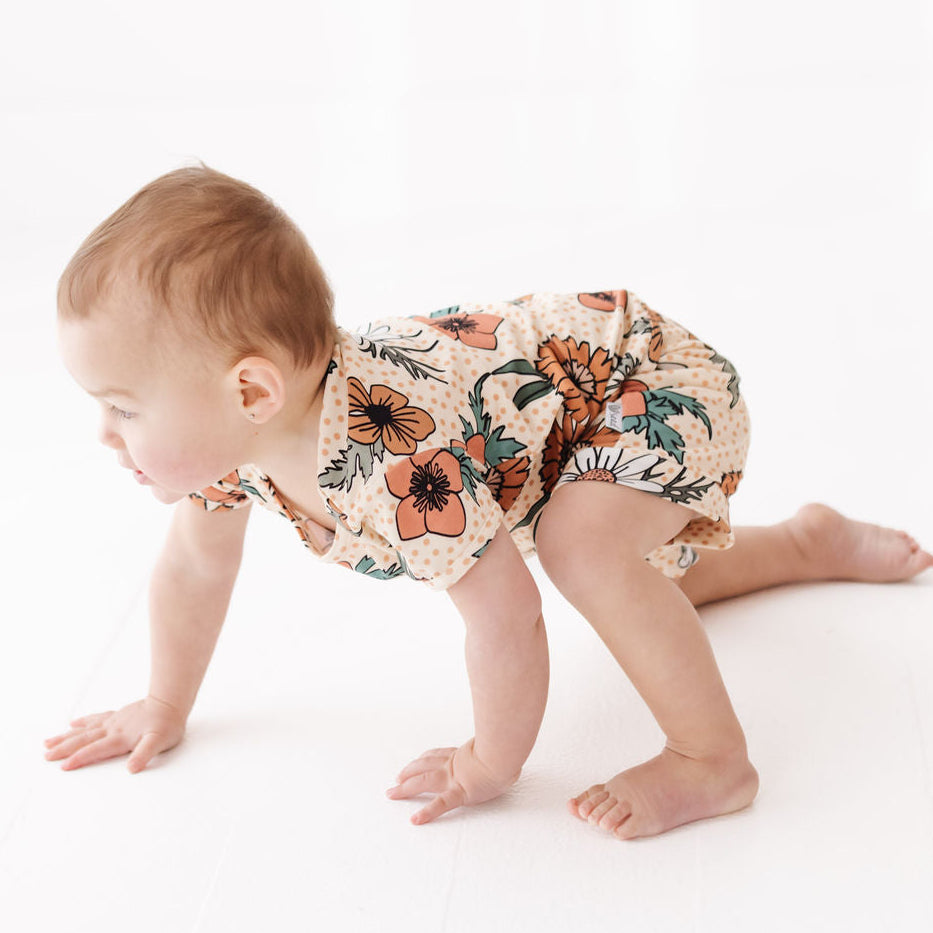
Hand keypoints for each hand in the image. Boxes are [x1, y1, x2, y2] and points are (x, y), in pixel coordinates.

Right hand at [43, 696, 186, 772]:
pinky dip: (83, 722)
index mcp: (120, 737)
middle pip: (84, 739)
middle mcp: (113, 728)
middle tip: (45, 756)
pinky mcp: (118, 715)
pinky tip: (73, 723)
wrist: (171, 701)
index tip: (63, 766)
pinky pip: (95, 718)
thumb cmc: (167, 724)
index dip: (80, 758)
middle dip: (64, 748)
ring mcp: (114, 721)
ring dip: (66, 736)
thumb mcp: (160, 741)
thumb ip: (145, 754)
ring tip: (48, 742)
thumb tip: (132, 768)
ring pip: (85, 729)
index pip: (96, 750)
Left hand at [385, 738, 518, 824]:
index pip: (439, 754)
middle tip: (396, 777)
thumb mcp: (499, 743)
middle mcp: (454, 765)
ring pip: (424, 781)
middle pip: (425, 765)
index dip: (425, 758)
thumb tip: (509, 746)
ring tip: (393, 793)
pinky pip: (440, 804)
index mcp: (462, 754)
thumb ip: (497, 746)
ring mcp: (454, 778)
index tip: (417, 760)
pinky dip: (427, 813)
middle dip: (408, 771)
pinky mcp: (460, 792)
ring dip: (406, 787)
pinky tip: (415, 819)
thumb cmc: (507, 747)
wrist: (505, 753)